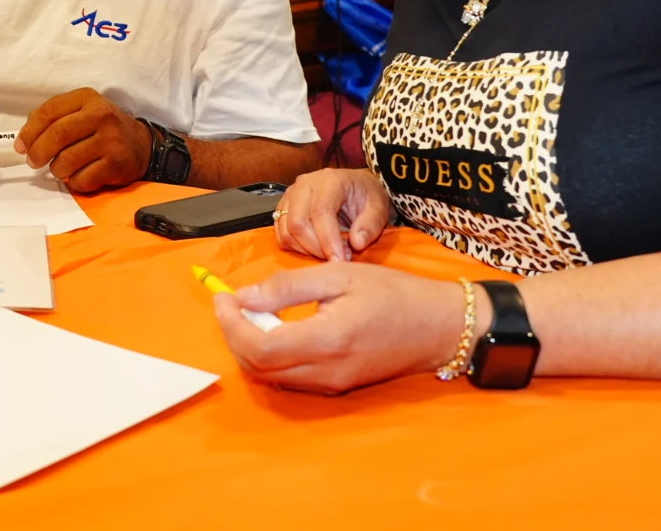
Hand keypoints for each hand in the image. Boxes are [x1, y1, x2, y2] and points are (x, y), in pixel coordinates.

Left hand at [15, 88, 150, 193]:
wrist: (140, 145)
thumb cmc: (102, 129)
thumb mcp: (81, 111)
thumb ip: (54, 117)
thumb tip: (26, 137)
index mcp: (87, 98)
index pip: (49, 111)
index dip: (29, 131)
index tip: (20, 146)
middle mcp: (101, 115)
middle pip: (56, 135)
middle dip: (37, 152)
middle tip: (33, 161)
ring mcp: (110, 140)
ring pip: (66, 160)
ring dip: (57, 169)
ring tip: (61, 167)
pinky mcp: (116, 164)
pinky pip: (82, 179)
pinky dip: (74, 182)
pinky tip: (80, 175)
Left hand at [213, 263, 465, 393]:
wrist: (438, 327)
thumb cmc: (394, 294)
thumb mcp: (339, 275)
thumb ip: (287, 286)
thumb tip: (243, 296)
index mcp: (326, 340)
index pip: (258, 346)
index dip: (231, 324)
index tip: (223, 297)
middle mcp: (325, 371)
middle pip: (258, 367)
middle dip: (234, 335)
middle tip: (230, 303)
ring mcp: (331, 384)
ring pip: (271, 376)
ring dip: (250, 347)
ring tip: (251, 312)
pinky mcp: (336, 386)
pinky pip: (290, 378)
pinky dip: (271, 356)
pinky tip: (275, 328)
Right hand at [274, 167, 394, 261]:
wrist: (357, 187)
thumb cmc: (367, 196)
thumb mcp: (379, 208)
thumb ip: (370, 225)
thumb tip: (356, 243)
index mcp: (330, 180)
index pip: (321, 211)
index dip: (328, 239)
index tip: (340, 261)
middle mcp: (304, 184)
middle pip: (297, 222)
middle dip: (316, 248)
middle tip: (337, 259)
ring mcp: (291, 195)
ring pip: (286, 230)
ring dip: (305, 249)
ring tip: (329, 253)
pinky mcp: (284, 207)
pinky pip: (281, 233)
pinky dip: (296, 247)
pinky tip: (315, 249)